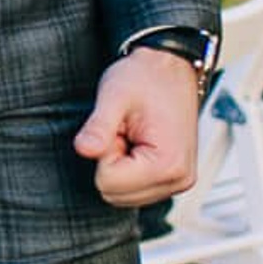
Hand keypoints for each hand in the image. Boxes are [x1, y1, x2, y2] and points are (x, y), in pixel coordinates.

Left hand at [73, 47, 202, 205]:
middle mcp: (179, 179)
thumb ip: (98, 126)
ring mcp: (177, 182)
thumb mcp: (114, 96)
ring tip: (131, 136)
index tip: (118, 129)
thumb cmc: (145, 77)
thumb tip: (83, 150)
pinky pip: (133, 189)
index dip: (103, 152)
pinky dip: (127, 169)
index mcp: (168, 164)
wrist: (169, 68)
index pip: (108, 182)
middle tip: (124, 131)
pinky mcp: (171, 179)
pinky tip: (137, 144)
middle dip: (109, 161)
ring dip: (117, 165)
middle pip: (114, 193)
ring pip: (121, 195)